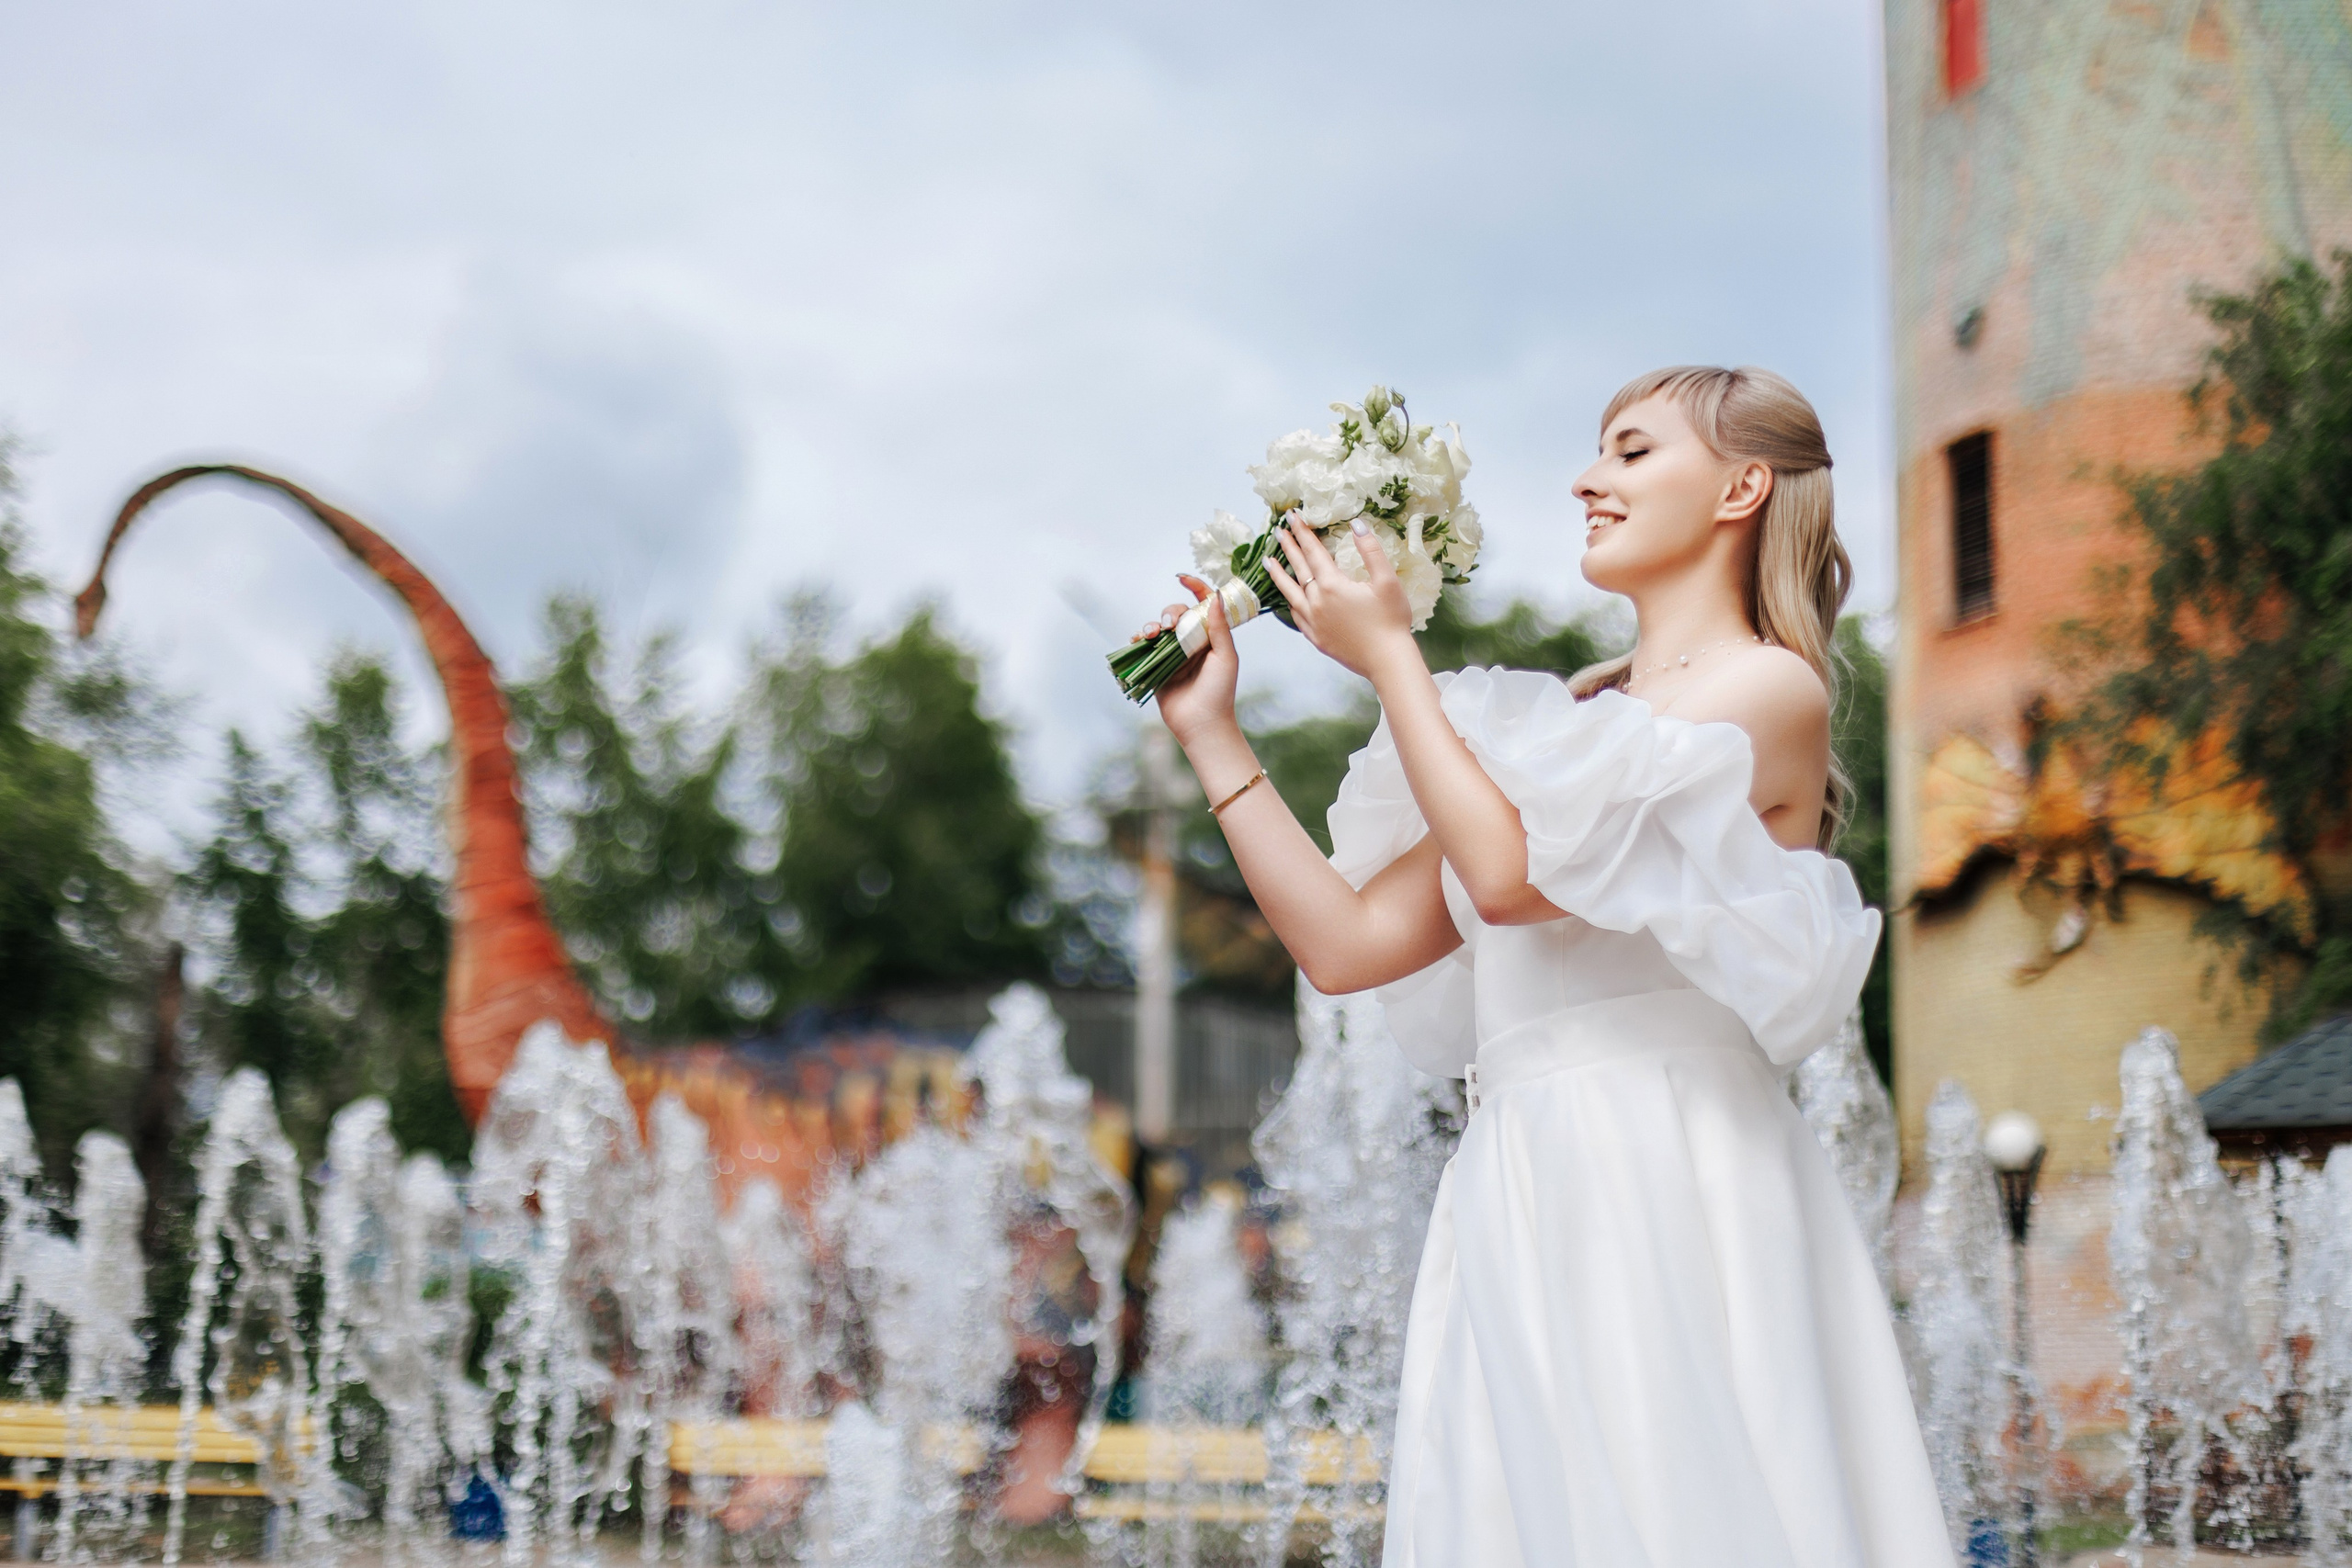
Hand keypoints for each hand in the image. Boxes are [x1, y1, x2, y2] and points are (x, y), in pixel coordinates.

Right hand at [1150, 574, 1239, 745]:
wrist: (1201, 724)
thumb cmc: (1219, 692)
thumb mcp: (1225, 657)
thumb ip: (1219, 628)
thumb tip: (1214, 597)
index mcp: (1211, 637)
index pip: (1203, 605)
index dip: (1195, 588)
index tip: (1183, 579)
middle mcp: (1191, 642)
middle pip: (1176, 614)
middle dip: (1169, 613)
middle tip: (1170, 626)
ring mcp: (1173, 655)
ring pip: (1158, 629)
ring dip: (1151, 626)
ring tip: (1151, 635)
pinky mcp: (1157, 668)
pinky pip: (1144, 648)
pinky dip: (1138, 641)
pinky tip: (1138, 641)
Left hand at [1264, 517, 1416, 679]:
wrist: (1387, 661)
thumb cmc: (1391, 620)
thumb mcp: (1387, 581)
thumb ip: (1370, 550)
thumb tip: (1356, 525)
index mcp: (1333, 584)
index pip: (1313, 551)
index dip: (1303, 532)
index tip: (1292, 516)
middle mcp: (1317, 601)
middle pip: (1299, 568)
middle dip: (1289, 546)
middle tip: (1278, 530)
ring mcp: (1313, 621)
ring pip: (1290, 592)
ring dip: (1278, 574)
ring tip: (1267, 561)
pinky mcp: (1315, 637)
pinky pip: (1296, 614)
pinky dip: (1289, 601)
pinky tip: (1287, 596)